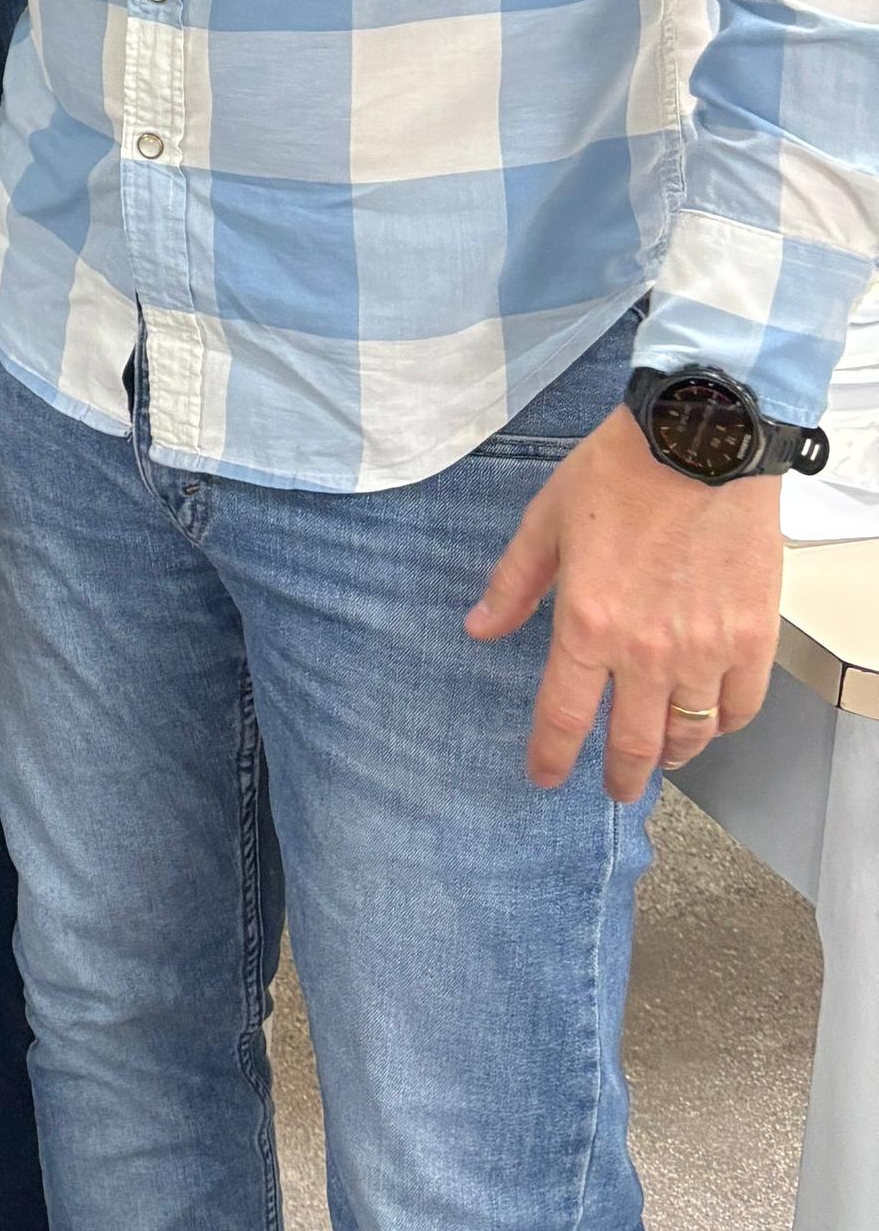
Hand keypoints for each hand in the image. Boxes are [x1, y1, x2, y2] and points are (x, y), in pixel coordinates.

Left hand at [466, 403, 783, 801]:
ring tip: (660, 756)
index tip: (545, 776)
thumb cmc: (619, 471)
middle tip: (616, 788)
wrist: (699, 442)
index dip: (550, 756)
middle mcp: (646, 650)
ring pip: (689, 733)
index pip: (563, 716)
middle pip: (632, 743)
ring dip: (671, 754)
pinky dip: (723, 724)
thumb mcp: (546, 520)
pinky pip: (740, 706)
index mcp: (588, 622)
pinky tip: (710, 720)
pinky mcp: (752, 637)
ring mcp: (705, 649)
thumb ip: (513, 583)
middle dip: (620, 776)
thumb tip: (479, 628)